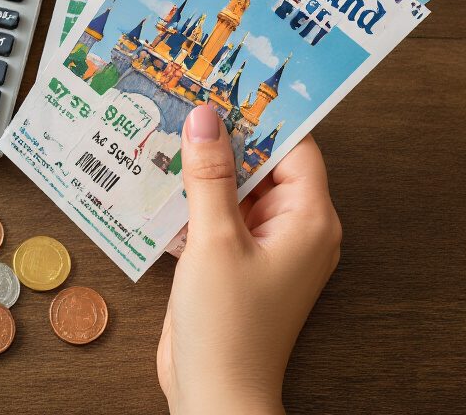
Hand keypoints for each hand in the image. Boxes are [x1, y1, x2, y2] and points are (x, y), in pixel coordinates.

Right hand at [157, 104, 340, 414]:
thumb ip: (210, 175)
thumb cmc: (229, 328)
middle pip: (262, 165)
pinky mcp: (235, 264)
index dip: (261, 116)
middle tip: (184, 101)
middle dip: (222, 138)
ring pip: (233, 190)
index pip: (294, 148)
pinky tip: (155, 185)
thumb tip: (206, 118)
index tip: (226, 83)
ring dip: (199, 170)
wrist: (214, 393)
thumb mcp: (214, 239)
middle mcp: (294, 231)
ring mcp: (263, 248)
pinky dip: (190, 201)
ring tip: (163, 135)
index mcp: (309, 221)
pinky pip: (216, 217)